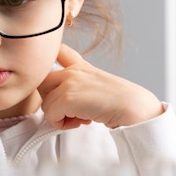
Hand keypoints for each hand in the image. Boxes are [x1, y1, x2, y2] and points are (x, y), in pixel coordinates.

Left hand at [38, 44, 163, 129]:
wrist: (133, 106)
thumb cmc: (119, 101)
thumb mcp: (97, 85)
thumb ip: (79, 85)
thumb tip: (61, 102)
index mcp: (80, 66)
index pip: (58, 50)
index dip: (48, 60)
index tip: (50, 72)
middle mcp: (73, 71)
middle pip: (42, 82)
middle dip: (50, 99)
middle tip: (70, 110)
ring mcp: (69, 82)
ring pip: (45, 103)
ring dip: (58, 116)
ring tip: (78, 118)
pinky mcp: (67, 98)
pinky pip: (50, 115)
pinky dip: (61, 124)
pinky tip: (80, 122)